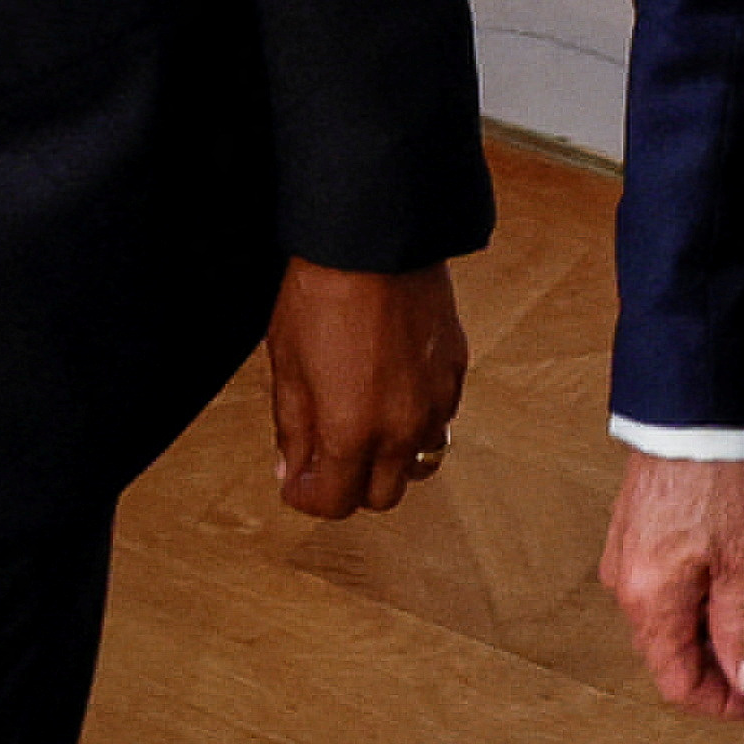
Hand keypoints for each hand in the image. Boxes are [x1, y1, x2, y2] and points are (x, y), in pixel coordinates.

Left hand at [266, 258, 468, 518]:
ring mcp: (436, 403)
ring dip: (389, 460)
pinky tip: (393, 394)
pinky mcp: (455, 374)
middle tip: (325, 460)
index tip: (297, 482)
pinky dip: (417, 423)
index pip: (334, 503)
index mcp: (352, 432)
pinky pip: (440, 421)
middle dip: (350, 486)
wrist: (374, 240)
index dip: (308, 497)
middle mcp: (401, 429)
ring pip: (418, 463)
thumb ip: (292, 428)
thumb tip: (292, 470)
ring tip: (364, 428)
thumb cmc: (323, 293)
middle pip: (381, 496)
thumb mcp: (288, 364)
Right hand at [599, 448, 743, 718]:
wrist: (692, 417)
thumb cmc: (720, 485)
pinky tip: (734, 580)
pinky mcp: (633, 538)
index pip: (678, 684)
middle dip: (722, 664)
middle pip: (672, 655)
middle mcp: (627, 589)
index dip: (723, 702)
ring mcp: (626, 561)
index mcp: (650, 603)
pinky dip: (699, 600)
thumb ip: (742, 631)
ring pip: (670, 623)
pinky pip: (664, 591)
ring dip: (714, 630)